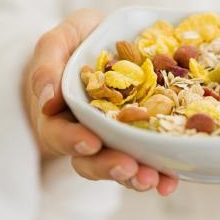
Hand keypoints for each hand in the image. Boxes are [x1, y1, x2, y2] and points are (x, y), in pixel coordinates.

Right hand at [24, 9, 177, 195]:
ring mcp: (116, 138)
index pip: (59, 134)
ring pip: (121, 166)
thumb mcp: (60, 40)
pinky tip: (171, 180)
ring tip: (155, 180)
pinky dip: (161, 173)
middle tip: (129, 169)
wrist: (110, 40)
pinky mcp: (143, 136)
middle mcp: (87, 132)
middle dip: (110, 167)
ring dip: (137, 177)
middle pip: (91, 161)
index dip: (72, 141)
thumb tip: (48, 97)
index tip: (90, 143)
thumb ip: (48, 61)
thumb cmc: (80, 39)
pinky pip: (149, 158)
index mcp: (60, 114)